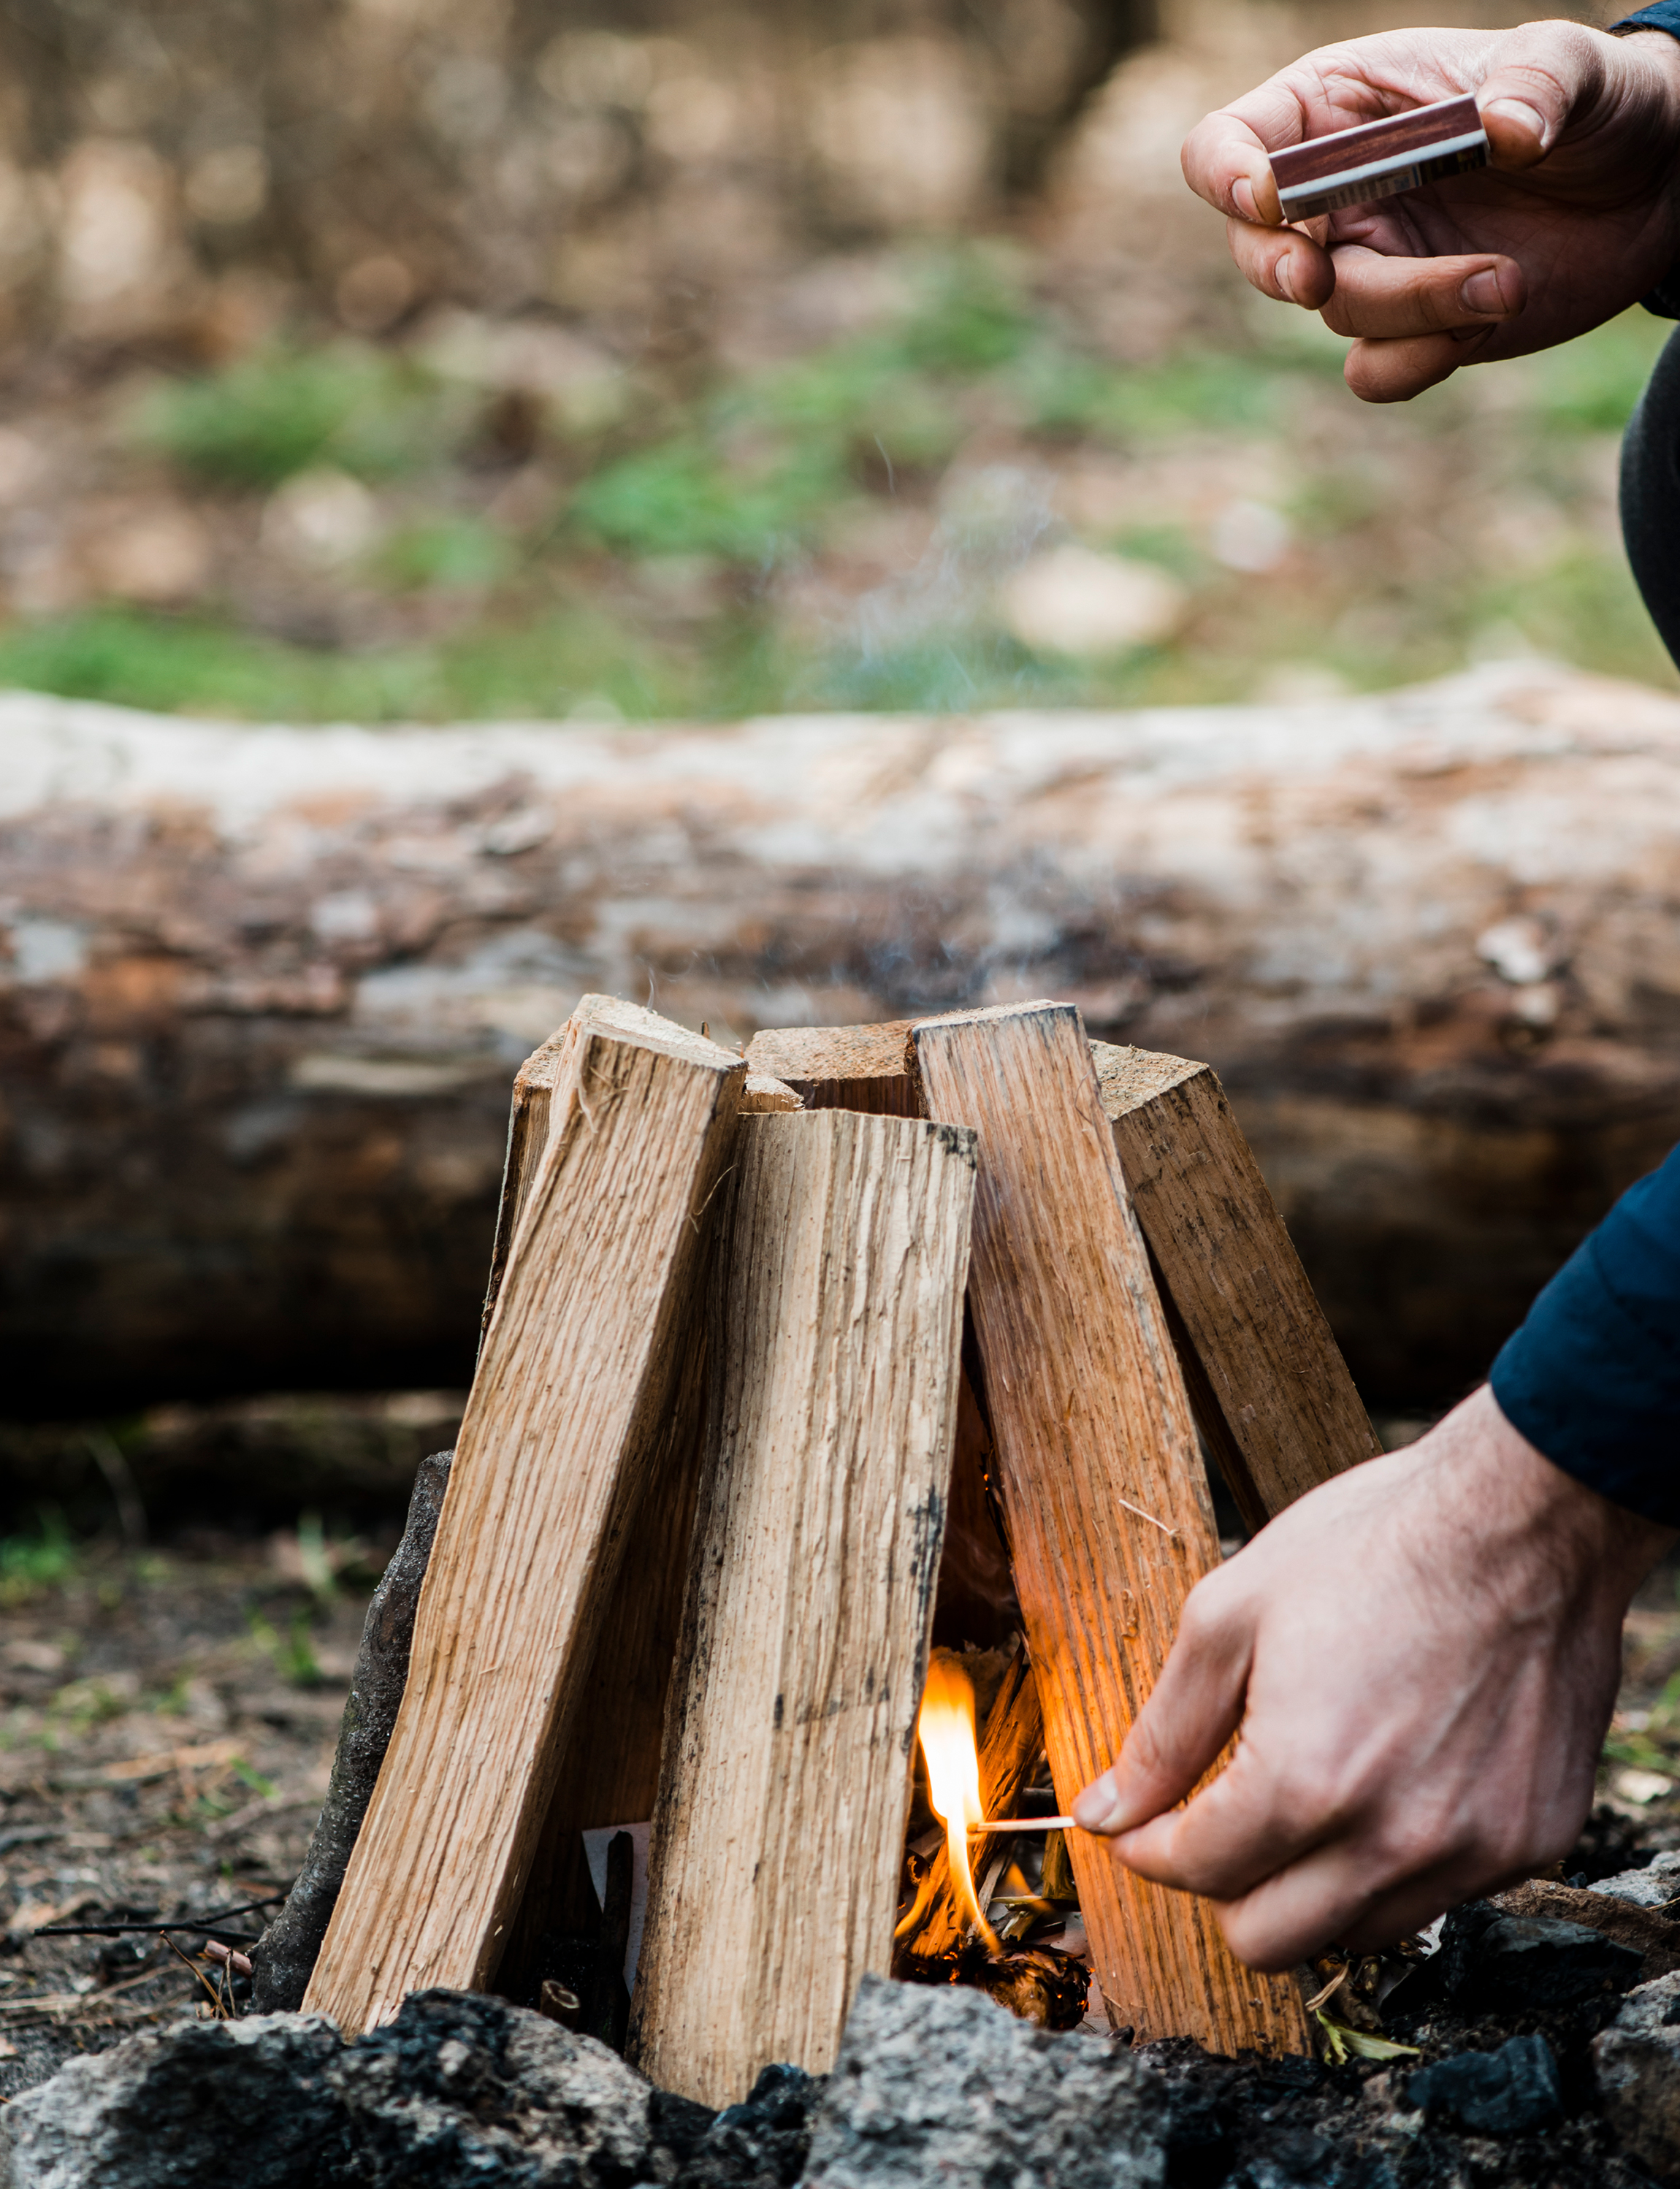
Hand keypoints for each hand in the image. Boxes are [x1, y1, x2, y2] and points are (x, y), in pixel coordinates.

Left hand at [1071, 1385, 1674, 1970]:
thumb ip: (1163, 1733)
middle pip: (1268, 1941)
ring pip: (1354, 1932)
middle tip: (1217, 1818)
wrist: (1525, 1519)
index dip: (1150, 1846)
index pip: (1197, 1872)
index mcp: (1304, 1784)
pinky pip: (1438, 1895)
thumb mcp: (1229, 1615)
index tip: (1143, 1822)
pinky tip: (1390, 1781)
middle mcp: (1393, 1842)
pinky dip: (1396, 1862)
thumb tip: (1103, 1812)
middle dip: (1221, 1885)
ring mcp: (1473, 1852)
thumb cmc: (1373, 1546)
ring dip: (1310, 1884)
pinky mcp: (1532, 1841)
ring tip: (1308, 1793)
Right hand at [1181, 22, 1679, 401]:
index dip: (1225, 173)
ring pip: (1336, 312)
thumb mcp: (1574, 63)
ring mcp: (1369, 267)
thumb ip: (1538, 82)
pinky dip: (1418, 361)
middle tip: (1318, 278)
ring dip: (1415, 305)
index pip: (1229, 142)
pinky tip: (1488, 318)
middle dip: (1279, 267)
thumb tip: (1505, 131)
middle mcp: (1335, 196)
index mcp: (1337, 109)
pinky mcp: (1411, 331)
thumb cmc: (1592, 102)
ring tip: (1507, 279)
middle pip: (1256, 248)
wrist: (1651, 186)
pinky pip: (1374, 372)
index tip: (1267, 196)